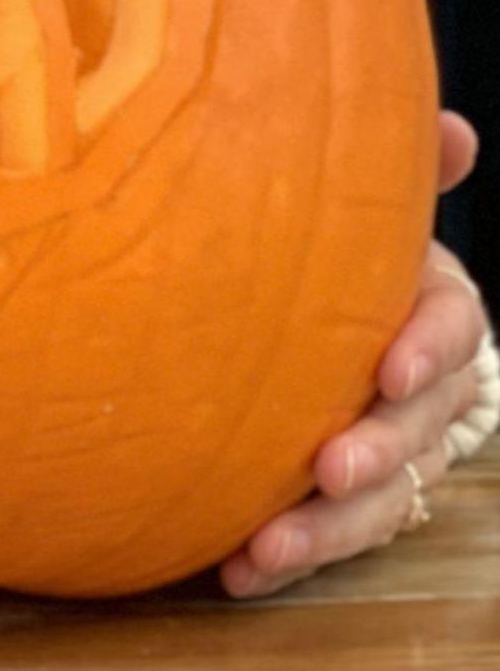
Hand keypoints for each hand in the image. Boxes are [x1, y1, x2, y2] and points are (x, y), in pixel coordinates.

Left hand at [223, 111, 488, 596]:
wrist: (320, 304)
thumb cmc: (340, 242)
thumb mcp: (366, 204)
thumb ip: (402, 170)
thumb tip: (457, 128)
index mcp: (435, 309)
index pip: (456, 328)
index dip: (429, 349)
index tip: (390, 370)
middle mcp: (425, 387)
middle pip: (422, 428)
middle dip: (378, 452)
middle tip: (328, 466)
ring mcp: (391, 446)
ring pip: (382, 498)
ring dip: (329, 526)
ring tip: (269, 545)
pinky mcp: (346, 492)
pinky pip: (330, 530)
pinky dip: (289, 551)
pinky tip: (238, 567)